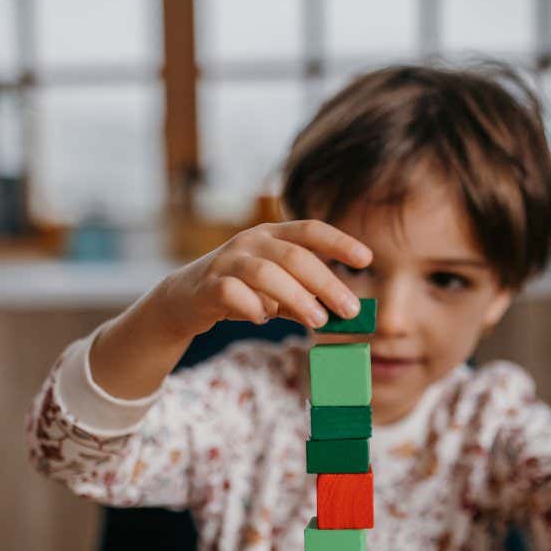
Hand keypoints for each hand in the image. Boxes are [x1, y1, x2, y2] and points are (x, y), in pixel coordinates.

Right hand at [152, 220, 372, 340]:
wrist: (185, 299)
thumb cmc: (240, 290)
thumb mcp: (276, 289)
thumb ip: (305, 297)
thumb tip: (342, 314)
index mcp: (272, 235)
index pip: (310, 230)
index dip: (339, 242)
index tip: (366, 260)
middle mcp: (251, 242)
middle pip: (294, 256)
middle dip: (326, 283)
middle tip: (350, 310)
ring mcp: (228, 261)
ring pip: (266, 273)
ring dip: (296, 297)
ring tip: (318, 321)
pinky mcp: (208, 285)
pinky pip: (233, 293)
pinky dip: (252, 307)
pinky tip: (263, 319)